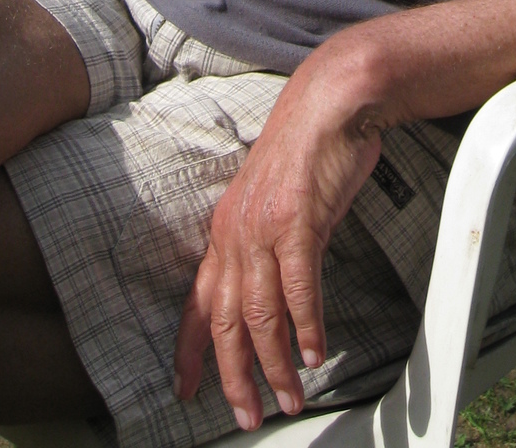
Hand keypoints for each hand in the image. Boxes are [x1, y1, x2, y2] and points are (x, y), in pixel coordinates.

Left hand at [174, 35, 386, 429]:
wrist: (331, 99)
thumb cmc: (310, 149)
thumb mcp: (278, 203)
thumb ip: (273, 246)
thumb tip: (284, 292)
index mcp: (225, 228)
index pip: (198, 300)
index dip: (189, 350)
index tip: (185, 389)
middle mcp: (235, 232)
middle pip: (223, 320)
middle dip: (233, 375)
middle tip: (247, 415)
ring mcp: (263, 227)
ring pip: (259, 313)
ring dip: (274, 364)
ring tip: (288, 397)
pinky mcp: (296, 220)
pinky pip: (298, 288)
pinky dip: (305, 326)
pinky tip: (313, 353)